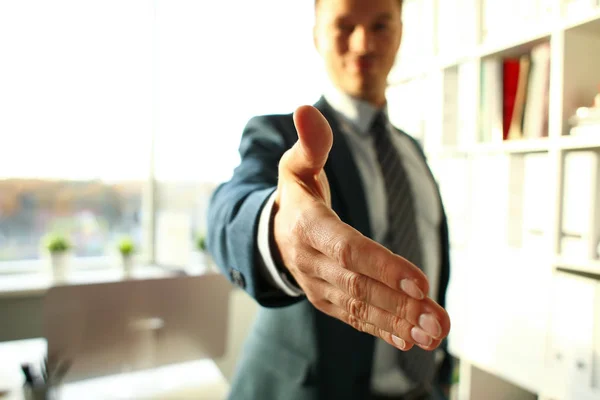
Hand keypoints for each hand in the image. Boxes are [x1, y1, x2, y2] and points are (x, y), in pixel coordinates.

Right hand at [272, 105, 449, 351]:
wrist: (271, 234)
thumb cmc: (295, 194)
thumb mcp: (297, 165)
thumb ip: (310, 143)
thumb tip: (304, 109)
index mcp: (307, 226)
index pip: (347, 248)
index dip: (382, 265)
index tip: (420, 281)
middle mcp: (311, 261)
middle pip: (359, 284)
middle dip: (399, 302)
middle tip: (437, 317)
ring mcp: (318, 284)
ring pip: (360, 306)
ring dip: (398, 322)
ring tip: (435, 334)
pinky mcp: (326, 299)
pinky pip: (354, 317)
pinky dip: (383, 329)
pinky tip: (412, 339)